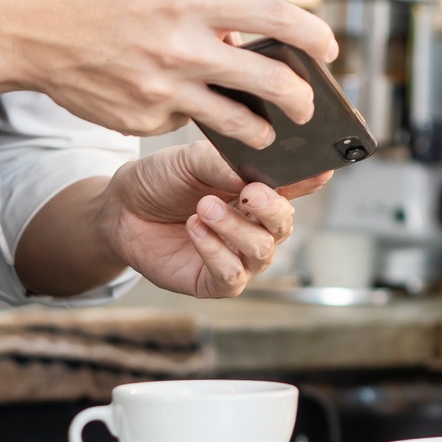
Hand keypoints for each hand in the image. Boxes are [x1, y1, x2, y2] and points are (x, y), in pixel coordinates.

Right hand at [0, 0, 337, 145]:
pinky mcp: (142, 121)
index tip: (330, 49)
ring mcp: (162, 92)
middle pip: (271, 84)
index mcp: (192, 2)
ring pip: (237, 123)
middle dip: (303, 100)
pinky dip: (191, 112)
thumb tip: (245, 30)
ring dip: (263, 129)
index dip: (314, 36)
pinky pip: (185, 120)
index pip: (275, 19)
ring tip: (269, 128)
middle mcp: (183, 50)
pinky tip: (178, 100)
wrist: (29, 29)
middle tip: (309, 105)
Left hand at [95, 142, 331, 298]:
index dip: (312, 180)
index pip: (296, 186)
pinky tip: (195, 229)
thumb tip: (250, 175)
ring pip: (262, 250)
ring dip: (234, 228)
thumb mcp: (188, 160)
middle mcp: (255, 224)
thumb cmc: (160, 180)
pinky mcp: (215, 282)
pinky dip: (216, 252)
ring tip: (202, 208)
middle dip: (270, 207)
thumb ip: (221, 164)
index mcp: (257, 189)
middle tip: (247, 192)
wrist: (120, 210)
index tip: (320, 170)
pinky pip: (233, 275)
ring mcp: (238, 255)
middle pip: (285, 222)